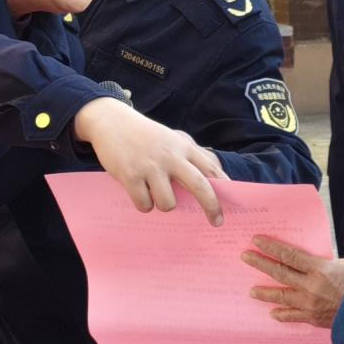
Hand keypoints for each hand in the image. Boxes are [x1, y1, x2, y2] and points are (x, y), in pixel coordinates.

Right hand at [74, 96, 227, 225]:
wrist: (112, 122)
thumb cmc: (146, 135)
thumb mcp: (171, 139)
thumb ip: (190, 155)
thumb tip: (212, 178)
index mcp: (183, 147)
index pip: (210, 167)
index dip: (224, 186)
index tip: (231, 203)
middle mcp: (170, 156)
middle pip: (199, 186)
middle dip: (211, 206)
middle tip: (217, 221)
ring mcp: (150, 167)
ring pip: (168, 203)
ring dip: (163, 205)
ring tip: (154, 193)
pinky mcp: (130, 176)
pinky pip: (144, 205)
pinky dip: (144, 205)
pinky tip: (138, 193)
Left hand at [242, 235, 343, 328]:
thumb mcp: (342, 264)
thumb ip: (324, 263)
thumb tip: (312, 261)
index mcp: (318, 268)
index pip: (289, 255)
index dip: (271, 247)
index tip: (256, 241)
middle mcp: (309, 285)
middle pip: (280, 272)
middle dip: (260, 264)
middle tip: (245, 257)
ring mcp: (309, 303)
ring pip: (282, 296)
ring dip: (265, 293)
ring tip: (252, 291)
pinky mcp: (313, 318)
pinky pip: (293, 316)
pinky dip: (282, 314)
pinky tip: (272, 313)